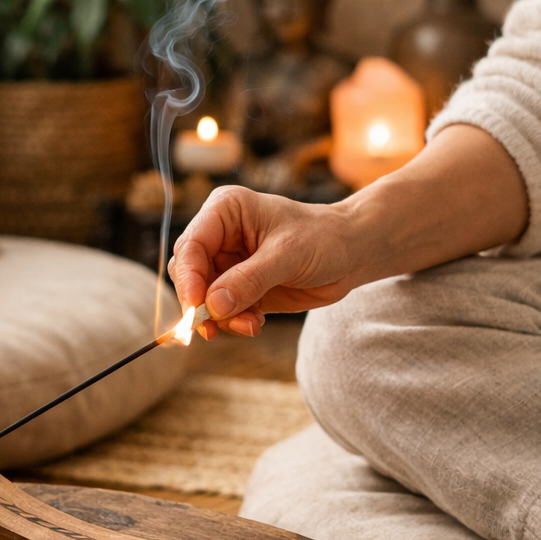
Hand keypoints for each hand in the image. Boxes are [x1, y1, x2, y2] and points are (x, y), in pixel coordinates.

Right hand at [168, 186, 363, 337]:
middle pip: (188, 273)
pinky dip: (233, 322)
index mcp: (225, 211)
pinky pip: (221, 310)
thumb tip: (213, 305)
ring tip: (249, 324)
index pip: (191, 245)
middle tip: (212, 328)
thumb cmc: (323, 238)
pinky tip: (255, 323)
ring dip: (220, 317)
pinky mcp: (239, 287)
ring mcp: (228, 263)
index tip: (196, 308)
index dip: (188, 278)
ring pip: (202, 297)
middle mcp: (220, 235)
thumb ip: (249, 280)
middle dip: (200, 302)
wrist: (352, 253)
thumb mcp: (287, 255)